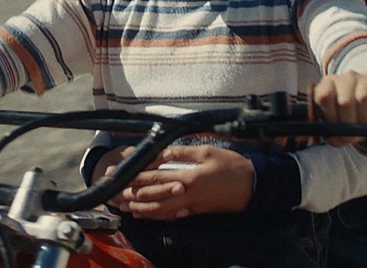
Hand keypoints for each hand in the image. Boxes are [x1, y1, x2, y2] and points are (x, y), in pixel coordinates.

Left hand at [115, 145, 253, 220]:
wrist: (252, 186)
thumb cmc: (231, 165)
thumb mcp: (207, 151)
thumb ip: (182, 152)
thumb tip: (162, 151)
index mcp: (189, 177)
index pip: (156, 177)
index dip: (136, 177)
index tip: (121, 174)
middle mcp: (187, 194)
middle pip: (154, 196)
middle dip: (132, 194)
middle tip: (115, 194)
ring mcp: (191, 206)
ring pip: (160, 210)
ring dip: (141, 208)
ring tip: (124, 206)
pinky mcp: (195, 211)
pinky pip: (171, 215)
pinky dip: (156, 215)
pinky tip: (146, 213)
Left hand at [312, 71, 366, 146]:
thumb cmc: (345, 117)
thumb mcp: (333, 123)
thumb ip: (329, 131)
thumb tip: (336, 138)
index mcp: (327, 85)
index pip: (324, 97)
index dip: (330, 117)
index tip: (336, 129)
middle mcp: (345, 78)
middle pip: (345, 102)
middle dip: (349, 124)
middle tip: (353, 135)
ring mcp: (365, 78)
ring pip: (364, 99)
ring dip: (365, 120)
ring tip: (365, 126)